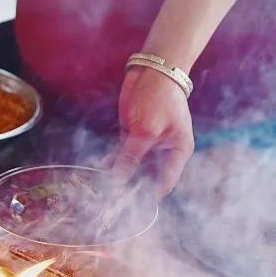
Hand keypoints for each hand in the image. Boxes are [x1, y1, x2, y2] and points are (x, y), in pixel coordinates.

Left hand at [111, 67, 194, 196]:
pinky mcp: (132, 137)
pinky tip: (98, 170)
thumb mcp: (145, 130)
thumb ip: (131, 156)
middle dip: (130, 187)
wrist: (152, 70)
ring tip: (100, 189)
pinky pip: (121, 155)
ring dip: (117, 175)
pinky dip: (111, 161)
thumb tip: (117, 181)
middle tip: (110, 200)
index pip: (165, 183)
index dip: (148, 195)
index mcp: (177, 152)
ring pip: (132, 167)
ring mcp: (147, 145)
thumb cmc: (159, 98)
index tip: (130, 206)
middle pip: (147, 177)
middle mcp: (163, 152)